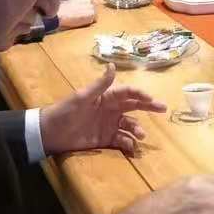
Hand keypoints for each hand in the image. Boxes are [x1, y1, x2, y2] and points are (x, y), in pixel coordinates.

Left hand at [41, 65, 165, 155]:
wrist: (50, 133)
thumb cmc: (65, 111)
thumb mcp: (82, 97)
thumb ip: (100, 84)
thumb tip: (113, 65)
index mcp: (106, 97)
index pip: (128, 93)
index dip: (141, 95)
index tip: (152, 99)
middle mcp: (111, 109)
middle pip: (134, 106)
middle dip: (149, 107)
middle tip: (163, 109)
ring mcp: (109, 125)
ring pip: (130, 125)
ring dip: (138, 129)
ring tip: (140, 136)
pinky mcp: (106, 139)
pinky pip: (122, 140)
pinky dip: (129, 144)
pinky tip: (131, 147)